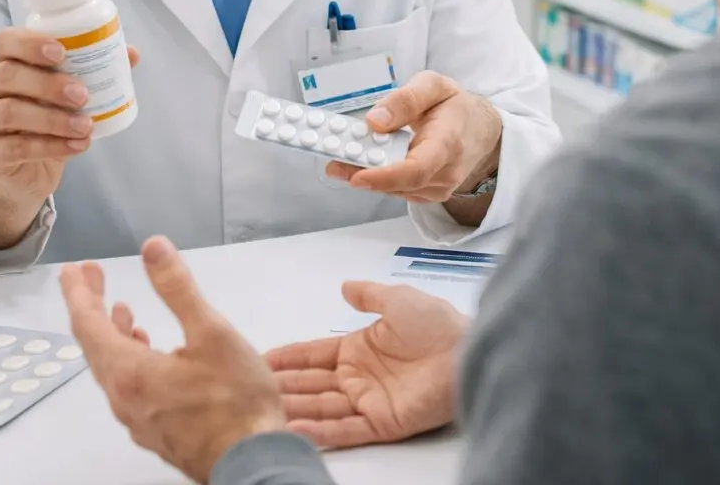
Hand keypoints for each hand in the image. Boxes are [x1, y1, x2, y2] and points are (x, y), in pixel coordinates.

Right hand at [0, 27, 139, 200]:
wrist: (26, 170)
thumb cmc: (46, 120)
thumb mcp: (68, 95)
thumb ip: (94, 71)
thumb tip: (132, 53)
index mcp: (4, 63)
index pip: (4, 41)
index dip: (30, 42)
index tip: (62, 51)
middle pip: (6, 75)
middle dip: (48, 83)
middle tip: (83, 95)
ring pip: (9, 112)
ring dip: (53, 118)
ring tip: (85, 125)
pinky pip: (16, 147)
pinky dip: (51, 146)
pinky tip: (78, 146)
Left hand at [60, 237, 285, 483]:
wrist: (253, 464)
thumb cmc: (235, 400)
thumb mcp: (212, 333)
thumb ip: (178, 289)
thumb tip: (152, 247)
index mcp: (129, 372)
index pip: (88, 325)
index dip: (79, 292)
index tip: (73, 269)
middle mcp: (123, 398)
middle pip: (95, 346)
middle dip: (93, 307)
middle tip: (94, 279)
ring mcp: (137, 419)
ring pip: (113, 369)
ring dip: (113, 335)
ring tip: (122, 312)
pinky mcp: (156, 432)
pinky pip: (128, 388)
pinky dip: (130, 360)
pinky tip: (152, 355)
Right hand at [267, 281, 467, 448]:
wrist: (468, 350)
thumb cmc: (439, 325)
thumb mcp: (398, 300)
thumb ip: (369, 295)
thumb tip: (346, 286)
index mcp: (359, 349)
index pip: (313, 355)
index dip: (288, 357)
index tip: (261, 359)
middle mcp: (359, 377)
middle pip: (311, 384)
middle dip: (282, 386)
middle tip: (250, 388)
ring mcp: (369, 401)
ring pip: (322, 408)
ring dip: (294, 410)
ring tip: (265, 412)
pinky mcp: (383, 422)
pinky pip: (346, 429)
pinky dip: (321, 432)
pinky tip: (296, 429)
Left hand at [327, 71, 500, 202]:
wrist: (482, 131)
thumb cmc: (457, 107)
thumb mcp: (434, 86)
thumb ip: (406, 99)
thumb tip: (375, 120)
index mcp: (448, 143)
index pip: (416, 169)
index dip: (384, 176)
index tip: (356, 175)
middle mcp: (445, 172)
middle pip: (399, 182)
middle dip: (362, 171)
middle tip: (331, 159)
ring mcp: (438, 188)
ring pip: (395, 188)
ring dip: (365, 173)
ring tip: (339, 155)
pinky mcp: (429, 193)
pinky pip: (398, 189)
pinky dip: (378, 176)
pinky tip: (361, 161)